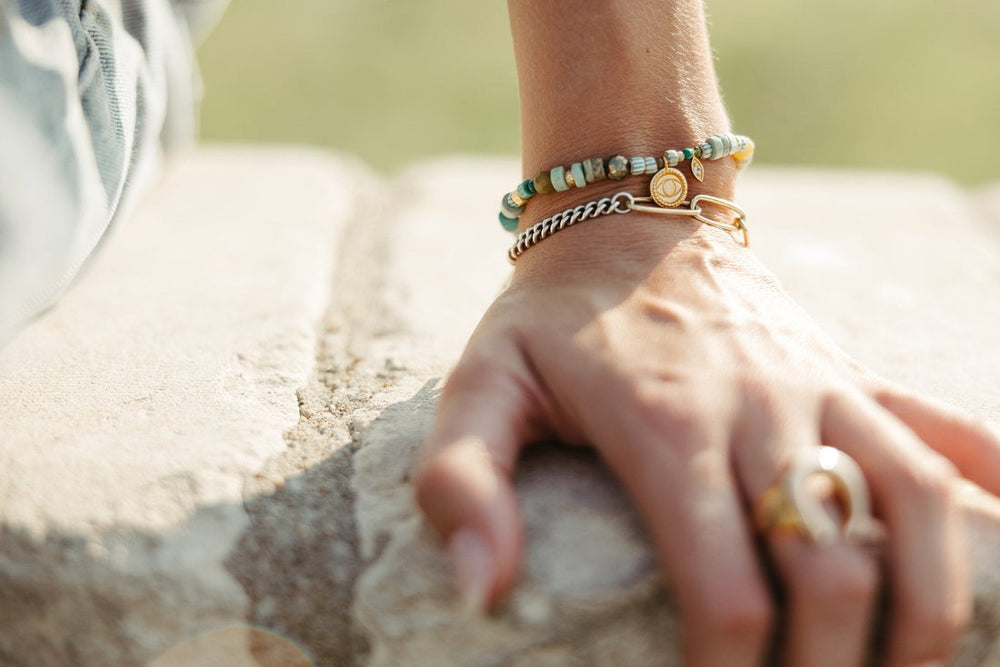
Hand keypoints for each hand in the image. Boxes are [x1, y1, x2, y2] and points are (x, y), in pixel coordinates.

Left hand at [415, 215, 999, 665]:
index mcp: (666, 427)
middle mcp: (761, 408)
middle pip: (832, 566)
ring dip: (930, 603)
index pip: (725, 589)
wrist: (628, 212)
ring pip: (915, 503)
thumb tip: (481, 593)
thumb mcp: (481, 383)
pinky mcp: (853, 369)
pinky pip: (945, 424)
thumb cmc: (549, 316)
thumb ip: (462, 479)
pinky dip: (991, 479)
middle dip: (827, 662)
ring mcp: (820, 385)